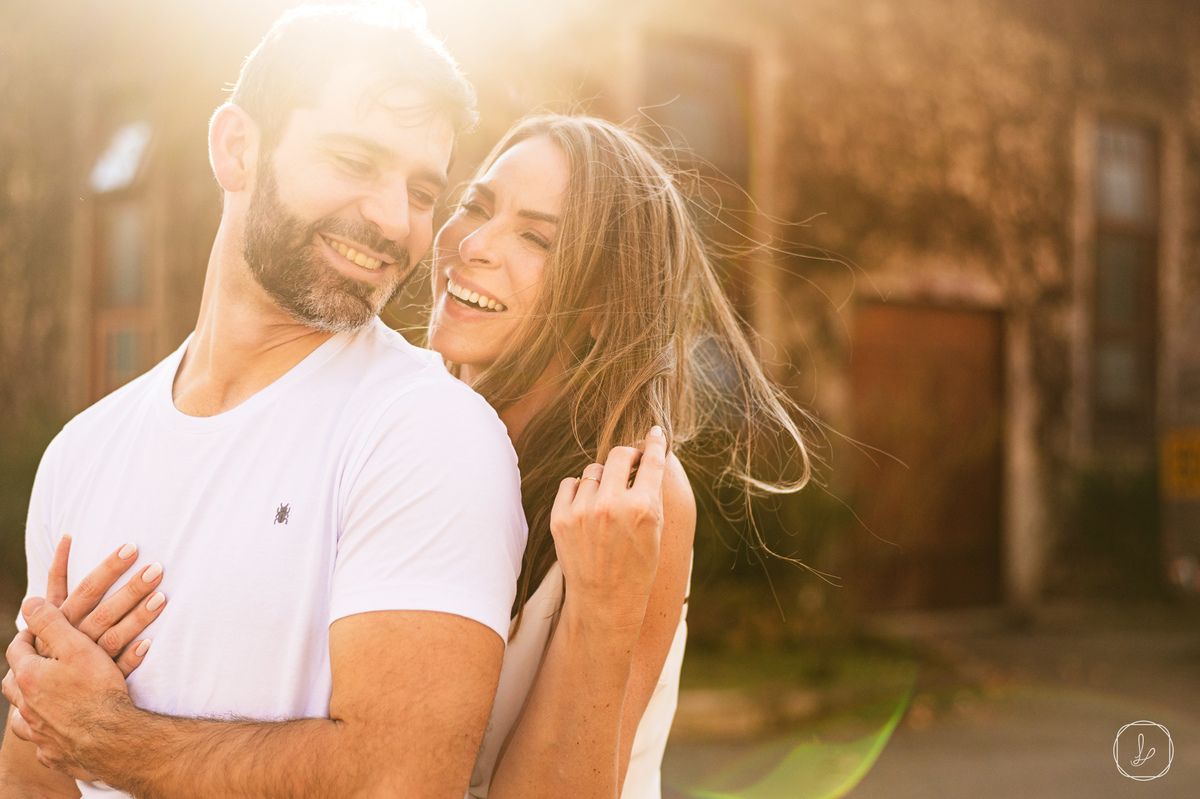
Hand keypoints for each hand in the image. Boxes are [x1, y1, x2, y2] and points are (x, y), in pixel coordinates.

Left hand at [4, 598, 135, 777]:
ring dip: (27, 704)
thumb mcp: (76, 647)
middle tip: (34, 662)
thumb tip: (28, 603)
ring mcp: (38, 732)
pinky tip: (56, 731)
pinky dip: (45, 733)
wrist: (111, 739)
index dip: (26, 636)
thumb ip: (52, 623)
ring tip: (39, 697)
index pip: (17, 650)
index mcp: (29, 678)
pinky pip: (41, 742)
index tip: (34, 630)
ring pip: (21, 716)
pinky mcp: (52, 753)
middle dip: (20, 670)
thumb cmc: (97, 689)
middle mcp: (26, 707)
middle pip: (11, 684)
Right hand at [40, 535, 163, 675]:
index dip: (107, 568)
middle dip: (130, 587)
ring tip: (161, 598)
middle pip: (103, 609)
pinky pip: (116, 670)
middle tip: (157, 568)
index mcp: (60, 619)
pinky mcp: (98, 680)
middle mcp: (72, 637)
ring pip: (112, 637)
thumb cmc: (48, 642)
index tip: (130, 547)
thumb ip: (59, 578)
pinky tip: (149, 643)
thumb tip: (66, 536)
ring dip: (137, 618)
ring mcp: (85, 661)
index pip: (84, 588)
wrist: (37, 694)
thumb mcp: (50, 610)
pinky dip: (131, 657)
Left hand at [550, 426, 667, 628]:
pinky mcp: (560, 518)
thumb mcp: (656, 531)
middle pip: (620, 454)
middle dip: (628, 455)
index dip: (654, 442)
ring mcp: (583, 512)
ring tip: (608, 501)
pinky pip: (571, 483)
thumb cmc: (637, 567)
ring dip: (604, 478)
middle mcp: (613, 506)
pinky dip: (580, 490)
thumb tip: (645, 456)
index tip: (654, 433)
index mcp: (644, 509)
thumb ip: (650, 493)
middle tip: (632, 462)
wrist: (605, 603)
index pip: (652, 460)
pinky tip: (588, 508)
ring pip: (594, 469)